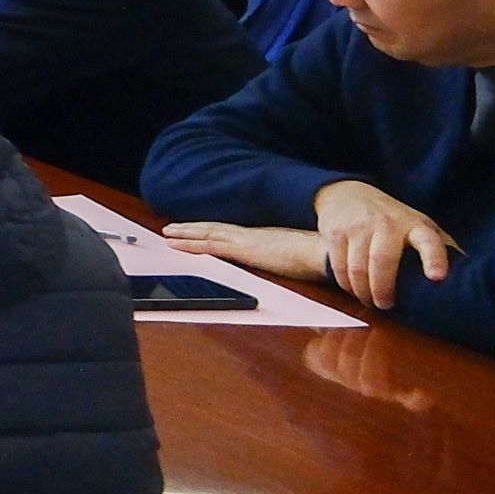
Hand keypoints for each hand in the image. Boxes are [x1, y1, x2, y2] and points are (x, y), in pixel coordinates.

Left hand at [162, 218, 349, 287]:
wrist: (327, 252)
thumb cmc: (320, 257)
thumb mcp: (301, 259)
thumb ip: (293, 261)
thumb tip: (298, 264)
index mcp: (264, 238)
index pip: (232, 232)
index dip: (212, 230)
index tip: (197, 229)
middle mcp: (252, 236)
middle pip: (215, 230)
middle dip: (192, 229)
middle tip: (171, 229)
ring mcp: (247, 241)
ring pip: (209, 234)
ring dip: (186, 234)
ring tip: (168, 233)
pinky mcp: (245, 249)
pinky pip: (211, 245)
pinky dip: (192, 244)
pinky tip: (177, 244)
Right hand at [307, 178, 460, 306]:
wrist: (349, 194)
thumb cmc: (394, 220)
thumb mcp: (421, 228)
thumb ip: (442, 250)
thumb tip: (471, 279)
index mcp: (416, 225)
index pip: (428, 241)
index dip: (433, 259)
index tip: (436, 277)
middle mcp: (387, 224)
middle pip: (383, 261)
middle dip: (383, 290)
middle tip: (386, 305)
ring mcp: (359, 226)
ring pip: (358, 269)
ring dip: (362, 292)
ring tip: (369, 301)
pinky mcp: (336, 232)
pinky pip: (338, 267)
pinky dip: (345, 284)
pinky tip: (353, 289)